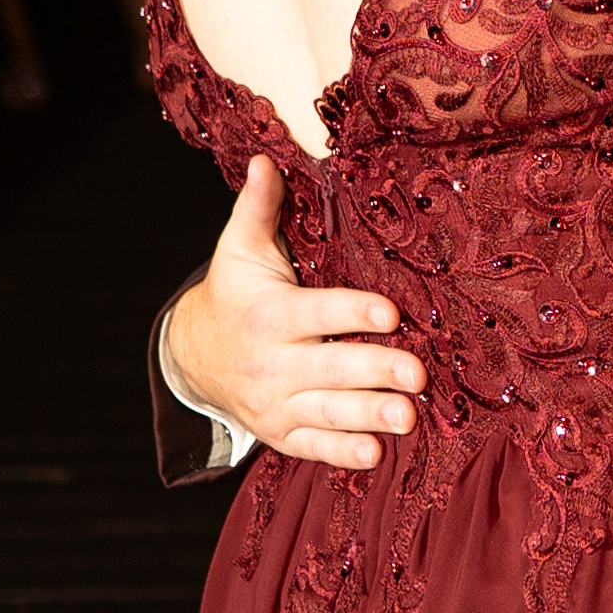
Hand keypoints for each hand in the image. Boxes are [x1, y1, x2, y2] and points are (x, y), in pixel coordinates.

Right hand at [163, 154, 423, 472]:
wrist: (194, 357)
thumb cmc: (234, 296)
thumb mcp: (239, 250)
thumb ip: (258, 208)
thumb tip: (265, 158)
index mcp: (269, 315)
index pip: (316, 313)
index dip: (352, 314)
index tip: (390, 313)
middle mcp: (272, 363)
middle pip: (330, 369)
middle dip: (375, 372)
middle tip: (417, 373)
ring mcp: (276, 403)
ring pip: (327, 413)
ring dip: (369, 416)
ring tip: (408, 417)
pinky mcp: (282, 433)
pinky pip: (314, 447)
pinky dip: (342, 453)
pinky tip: (376, 454)